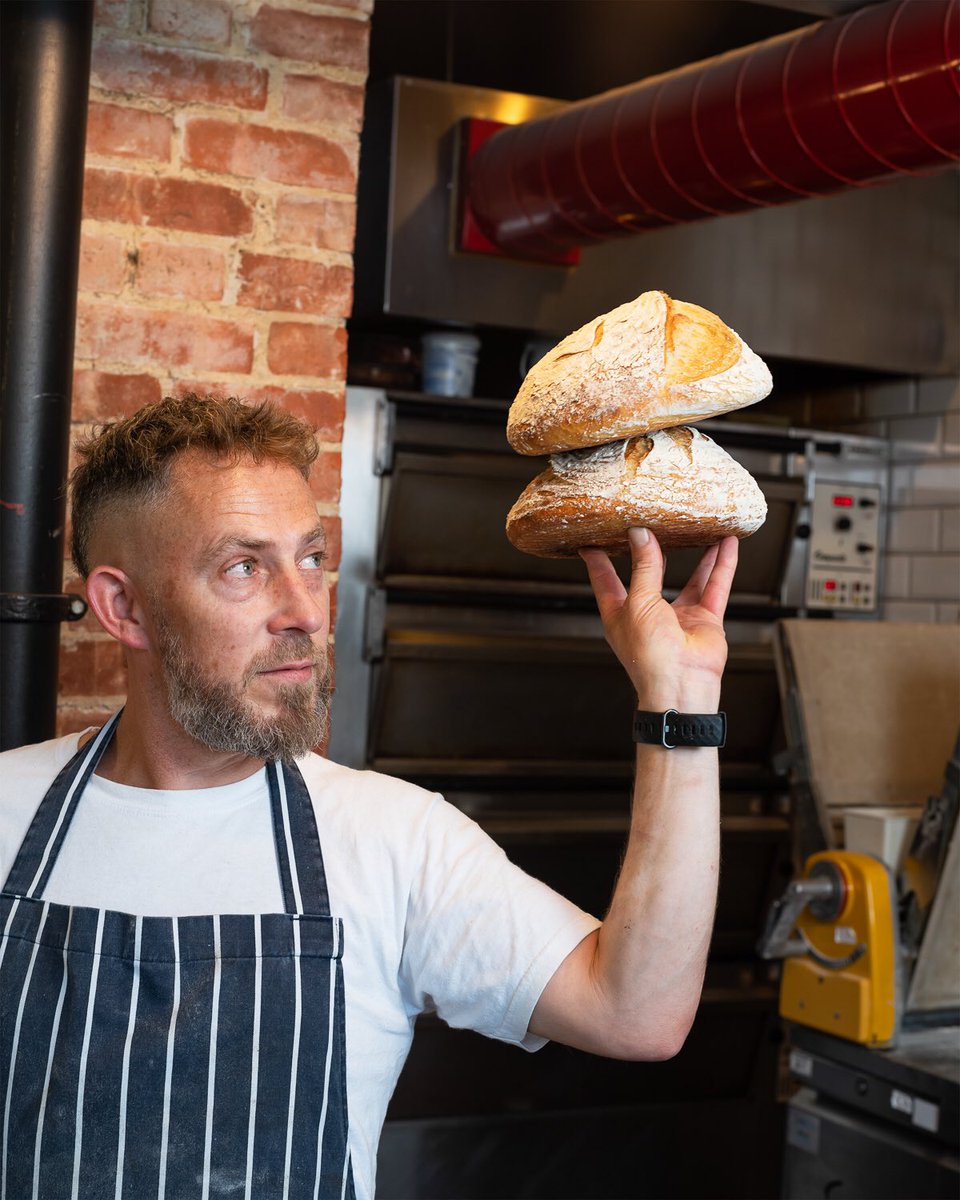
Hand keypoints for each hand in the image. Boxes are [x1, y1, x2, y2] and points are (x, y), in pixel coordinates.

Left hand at [579, 528, 737, 709]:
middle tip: (654, 523)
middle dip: (653, 551)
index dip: (599, 561)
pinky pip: (715, 587)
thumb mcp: (638, 603)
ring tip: (701, 527)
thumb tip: (641, 536)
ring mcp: (678, 617)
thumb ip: (643, 568)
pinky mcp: (704, 620)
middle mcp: (648, 614)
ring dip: (698, 555)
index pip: (606, 580)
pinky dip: (722, 566)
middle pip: (651, 574)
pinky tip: (727, 545)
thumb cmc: (649, 656)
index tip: (592, 540)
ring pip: (690, 578)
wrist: (681, 686)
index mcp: (621, 613)